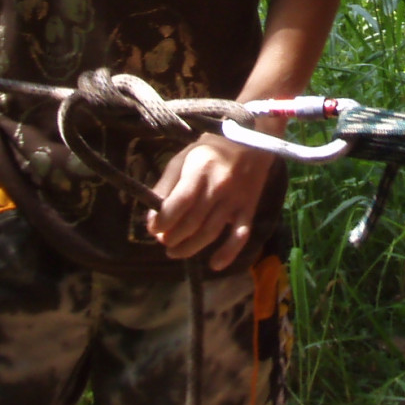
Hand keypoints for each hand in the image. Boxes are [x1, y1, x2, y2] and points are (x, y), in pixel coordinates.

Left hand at [150, 131, 273, 269]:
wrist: (252, 139)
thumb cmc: (211, 149)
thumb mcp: (183, 158)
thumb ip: (166, 185)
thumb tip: (152, 217)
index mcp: (200, 171)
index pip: (178, 203)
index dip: (162, 221)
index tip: (153, 228)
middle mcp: (218, 187)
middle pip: (192, 222)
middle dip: (172, 237)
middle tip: (163, 241)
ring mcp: (236, 200)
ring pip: (211, 233)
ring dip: (190, 248)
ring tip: (174, 252)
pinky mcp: (249, 209)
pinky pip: (240, 235)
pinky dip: (229, 253)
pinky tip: (214, 265)